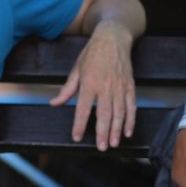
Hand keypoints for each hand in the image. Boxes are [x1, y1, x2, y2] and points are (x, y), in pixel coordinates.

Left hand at [53, 21, 136, 150]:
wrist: (113, 38)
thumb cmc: (92, 54)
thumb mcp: (76, 69)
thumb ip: (67, 89)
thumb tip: (54, 103)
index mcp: (89, 83)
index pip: (83, 108)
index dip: (79, 124)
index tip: (76, 137)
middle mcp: (105, 86)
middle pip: (104, 114)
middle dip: (102, 133)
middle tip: (101, 147)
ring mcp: (119, 87)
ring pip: (119, 113)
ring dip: (117, 130)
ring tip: (114, 143)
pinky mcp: (130, 86)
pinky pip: (131, 106)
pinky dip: (130, 120)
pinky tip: (128, 131)